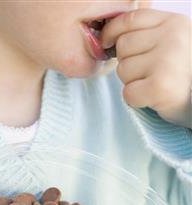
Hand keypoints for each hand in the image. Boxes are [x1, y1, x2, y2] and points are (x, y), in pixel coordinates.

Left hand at [101, 9, 191, 127]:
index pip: (130, 19)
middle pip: (123, 47)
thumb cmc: (181, 74)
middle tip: (147, 73)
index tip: (107, 42)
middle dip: (127, 63)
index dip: (112, 31)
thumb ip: (146, 34)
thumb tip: (109, 36)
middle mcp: (172, 38)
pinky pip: (128, 93)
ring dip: (132, 83)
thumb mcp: (169, 43)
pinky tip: (152, 97)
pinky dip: (136, 100)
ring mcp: (167, 62)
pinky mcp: (160, 87)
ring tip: (152, 84)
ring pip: (123, 70)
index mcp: (174, 22)